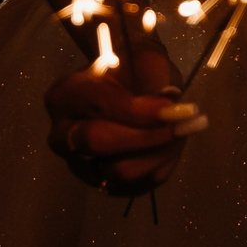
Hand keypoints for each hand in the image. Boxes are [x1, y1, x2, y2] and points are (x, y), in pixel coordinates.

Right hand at [42, 14, 203, 195]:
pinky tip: (173, 144)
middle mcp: (63, 135)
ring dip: (159, 152)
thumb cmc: (134, 68)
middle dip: (147, 135)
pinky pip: (138, 186)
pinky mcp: (104, 184)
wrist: (128, 87)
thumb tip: (169, 105)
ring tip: (183, 129)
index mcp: (65, 95)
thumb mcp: (144, 60)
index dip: (139, 110)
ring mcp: (80, 165)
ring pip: (120, 171)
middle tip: (184, 122)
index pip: (100, 105)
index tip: (174, 105)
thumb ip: (154, 81)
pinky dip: (161, 165)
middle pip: (99, 142)